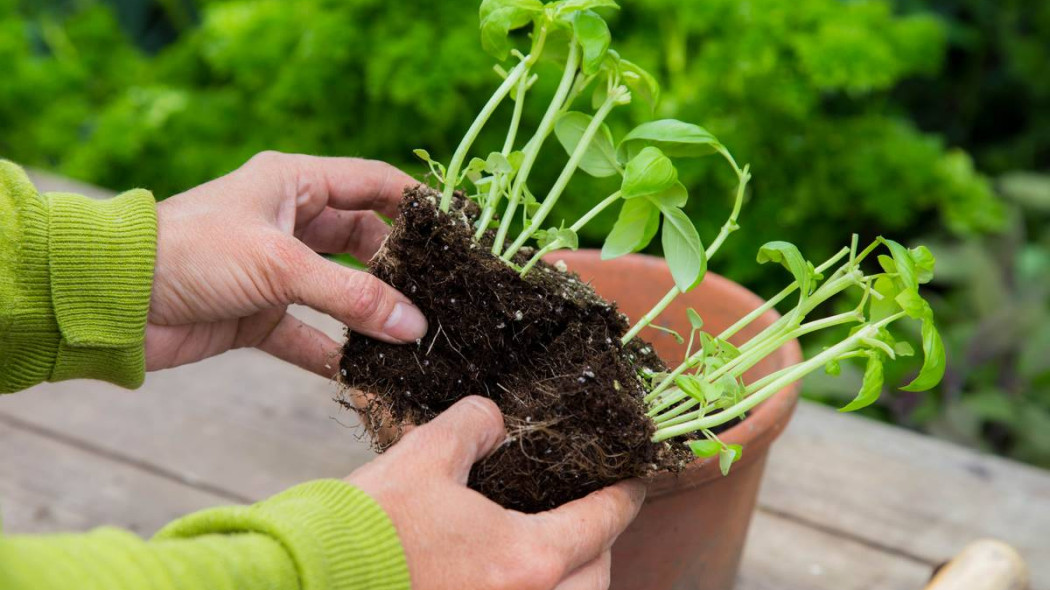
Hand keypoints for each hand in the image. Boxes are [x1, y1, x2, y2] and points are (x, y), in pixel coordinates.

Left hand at [146, 151, 427, 375]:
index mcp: (293, 184)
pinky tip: (364, 372)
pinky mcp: (257, 314)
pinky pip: (309, 334)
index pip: (370, 184)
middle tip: (438, 297)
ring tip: (411, 337)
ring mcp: (275, 270)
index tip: (455, 233)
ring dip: (369, 314)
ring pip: (339, 290)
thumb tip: (414, 325)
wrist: (110, 300)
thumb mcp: (279, 264)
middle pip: (362, 241)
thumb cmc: (190, 253)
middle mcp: (288, 222)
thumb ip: (350, 295)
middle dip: (397, 269)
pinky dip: (333, 352)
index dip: (413, 205)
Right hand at [347, 397, 645, 589]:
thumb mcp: (425, 455)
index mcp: (527, 559)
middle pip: (595, 577)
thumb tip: (492, 420)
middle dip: (599, 545)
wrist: (304, 584)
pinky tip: (504, 576)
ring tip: (551, 550)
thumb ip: (472, 426)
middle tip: (588, 515)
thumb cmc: (367, 528)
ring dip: (570, 579)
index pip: (602, 523)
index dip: (624, 496)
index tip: (633, 481)